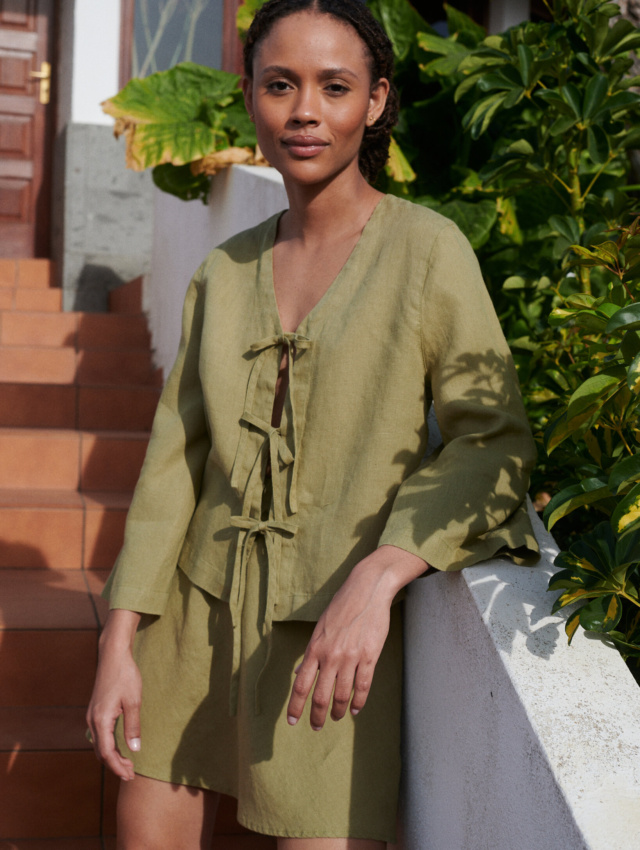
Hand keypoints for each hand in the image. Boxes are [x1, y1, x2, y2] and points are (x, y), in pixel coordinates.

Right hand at [86, 609, 141, 780]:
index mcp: (101, 721)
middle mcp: (92, 721)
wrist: (113, 656)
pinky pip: (100, 735)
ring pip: (99, 745)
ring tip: (128, 763)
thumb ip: (133, 727)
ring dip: (112, 756)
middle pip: (101, 752)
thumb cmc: (125, 676)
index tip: (130, 776)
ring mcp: (92, 716)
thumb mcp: (133, 701)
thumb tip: (134, 750)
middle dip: (115, 765)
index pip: (107, 753)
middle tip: (131, 774)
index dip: (118, 767)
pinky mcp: (95, 711)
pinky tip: (120, 747)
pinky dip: (109, 746)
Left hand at [286, 545, 426, 729]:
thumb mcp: (320, 627)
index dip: (295, 706)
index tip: (292, 721)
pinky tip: (354, 709)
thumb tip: (301, 673)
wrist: (367, 590)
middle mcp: (331, 656)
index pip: (301, 685)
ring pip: (342, 695)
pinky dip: (358, 702)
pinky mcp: (369, 656)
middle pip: (321, 697)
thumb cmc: (341, 606)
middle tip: (316, 726)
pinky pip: (363, 687)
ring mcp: (351, 657)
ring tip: (336, 717)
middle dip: (317, 716)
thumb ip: (311, 652)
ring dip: (338, 711)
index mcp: (315, 648)